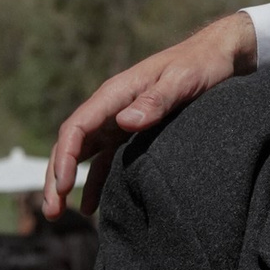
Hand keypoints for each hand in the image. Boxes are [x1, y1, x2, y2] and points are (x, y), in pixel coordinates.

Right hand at [43, 11, 258, 217]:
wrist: (220, 55)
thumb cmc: (202, 64)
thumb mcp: (183, 81)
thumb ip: (156, 100)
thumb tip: (125, 122)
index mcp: (117, 93)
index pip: (78, 126)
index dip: (65, 158)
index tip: (62, 186)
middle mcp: (112, 107)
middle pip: (72, 143)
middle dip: (56, 176)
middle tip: (50, 211)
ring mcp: (120, 120)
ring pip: (83, 154)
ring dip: (67, 182)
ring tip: (57, 213)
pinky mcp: (132, 133)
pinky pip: (106, 160)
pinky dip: (94, 182)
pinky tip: (90, 206)